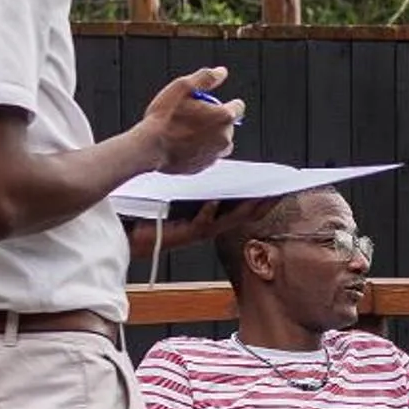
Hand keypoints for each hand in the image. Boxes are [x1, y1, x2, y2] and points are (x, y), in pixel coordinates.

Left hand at [125, 195, 281, 260]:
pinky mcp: (185, 235)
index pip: (243, 208)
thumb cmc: (151, 215)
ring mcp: (199, 232)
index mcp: (210, 216)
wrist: (129, 234)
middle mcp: (209, 226)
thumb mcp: (178, 197)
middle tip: (278, 191)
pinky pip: (201, 223)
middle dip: (262, 203)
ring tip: (258, 196)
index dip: (262, 199)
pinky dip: (208, 213)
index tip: (277, 187)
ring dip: (244, 209)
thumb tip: (212, 173)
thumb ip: (196, 190)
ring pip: (228, 221)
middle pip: (243, 215)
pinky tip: (214, 201)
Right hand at [141, 66, 244, 174]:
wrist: (149, 147)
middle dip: (215, 120)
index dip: (228, 103)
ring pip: (219, 142)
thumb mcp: (181, 88)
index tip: (213, 104)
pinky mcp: (205, 166)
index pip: (238, 107)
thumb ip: (205, 78)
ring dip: (209, 136)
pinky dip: (200, 149)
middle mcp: (225, 138)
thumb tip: (221, 72)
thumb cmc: (163, 117)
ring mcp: (216, 154)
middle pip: (228, 126)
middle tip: (192, 117)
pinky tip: (183, 144)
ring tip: (187, 131)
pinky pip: (207, 154)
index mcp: (223, 117)